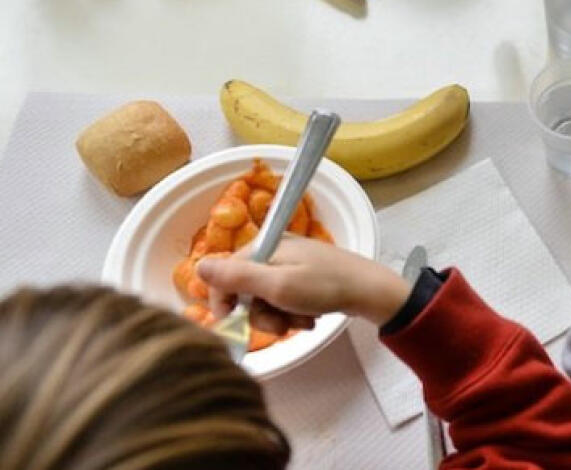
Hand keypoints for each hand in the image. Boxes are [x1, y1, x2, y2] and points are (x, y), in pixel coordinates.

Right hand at [197, 237, 411, 330]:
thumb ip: (237, 278)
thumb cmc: (324, 286)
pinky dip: (294, 313)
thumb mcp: (277, 286)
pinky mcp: (305, 278)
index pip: (225, 273)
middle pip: (247, 290)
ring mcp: (292, 264)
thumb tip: (198, 266)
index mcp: (265, 247)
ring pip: (267, 300)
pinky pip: (286, 300)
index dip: (224, 300)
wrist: (370, 291)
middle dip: (262, 313)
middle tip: (282, 324)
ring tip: (302, 320)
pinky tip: (311, 317)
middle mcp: (275, 251)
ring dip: (280, 317)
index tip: (230, 321)